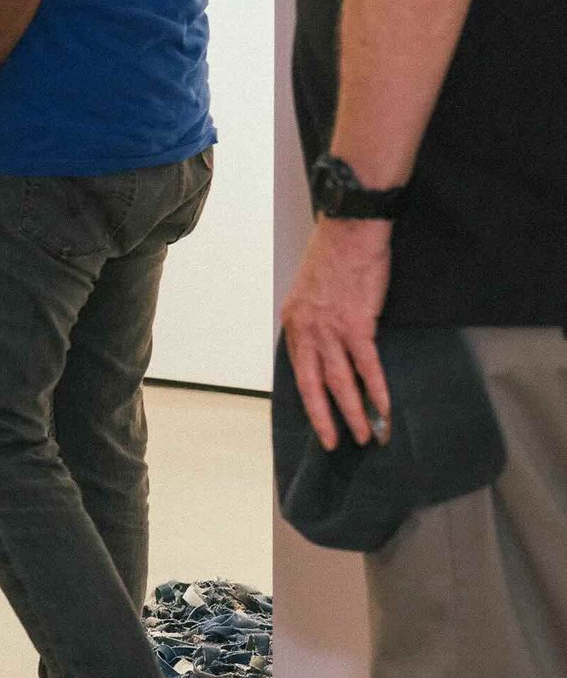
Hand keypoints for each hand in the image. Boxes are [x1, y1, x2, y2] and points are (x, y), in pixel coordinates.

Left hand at [281, 215, 394, 449]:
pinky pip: (367, 366)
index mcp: (292, 322)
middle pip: (315, 385)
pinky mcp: (357, 324)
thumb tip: (323, 348)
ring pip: (341, 381)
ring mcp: (330, 329)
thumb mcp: (309, 293)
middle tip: (336, 445)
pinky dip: (377, 391)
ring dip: (356, 412)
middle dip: (327, 418)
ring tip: (368, 436)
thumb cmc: (332, 259)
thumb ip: (313, 322)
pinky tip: (385, 410)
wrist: (350, 232)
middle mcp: (306, 329)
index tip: (318, 423)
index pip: (298, 371)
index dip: (309, 401)